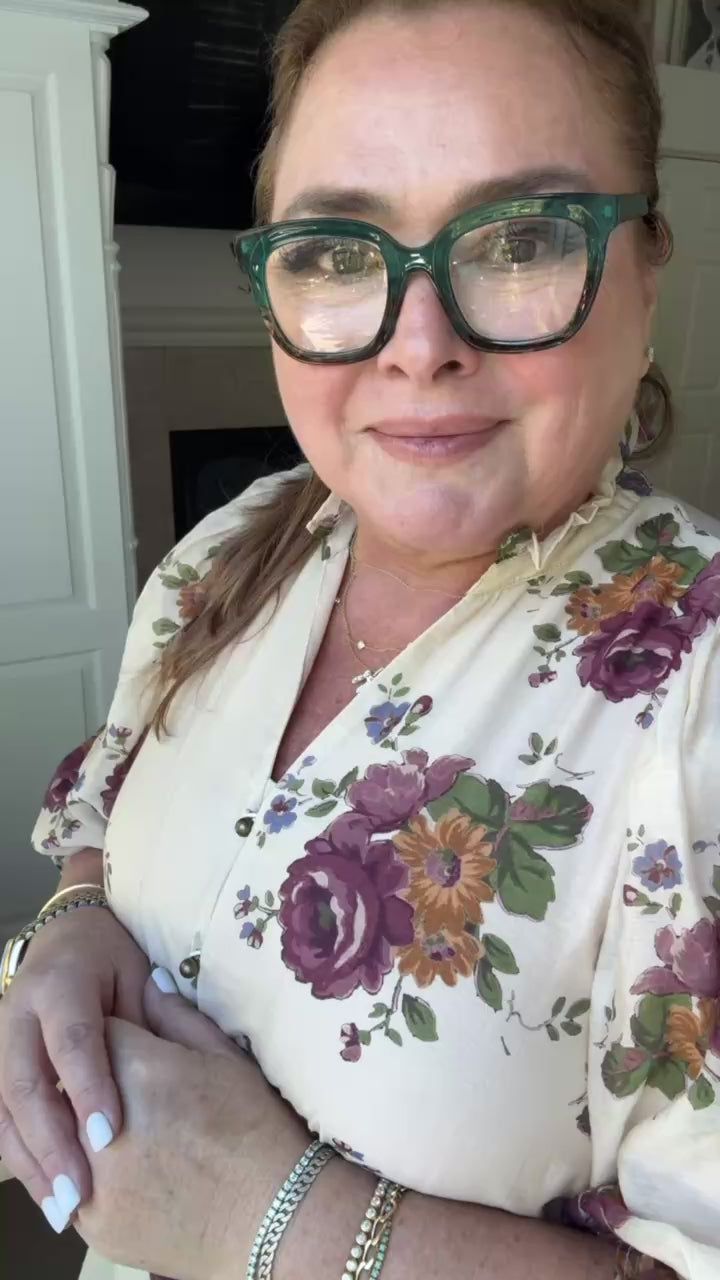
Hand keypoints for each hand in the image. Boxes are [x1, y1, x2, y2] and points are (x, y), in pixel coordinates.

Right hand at [0, 906, 149, 1229]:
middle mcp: (18, 1011)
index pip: (72, 1040)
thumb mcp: (138, 976)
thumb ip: (147, 1021)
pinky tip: (47, 1194)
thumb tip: (164, 1072)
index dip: (88, 1088)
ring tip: (64, 1208)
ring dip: (31, 1163)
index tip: (110, 1135)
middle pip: (26, 1084)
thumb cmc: (114, 959)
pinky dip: (22, 1159)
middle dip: (52, 1143)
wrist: (68, 936)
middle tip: (82, 1192)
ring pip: (3, 1109)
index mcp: (60, 983)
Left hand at [76, 973, 290, 1278]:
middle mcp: (100, 1122)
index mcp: (134, 1066)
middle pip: (71, 1084)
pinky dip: (87, 1176)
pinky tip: (125, 1172)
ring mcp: (92, 1179)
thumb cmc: (255, 1125)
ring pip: (63, 1138)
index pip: (98, 1033)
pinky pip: (71, 1188)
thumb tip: (149, 979)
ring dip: (83, 1129)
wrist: (272, 1212)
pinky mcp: (94, 1223)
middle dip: (94, 1083)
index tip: (137, 1049)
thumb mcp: (223, 1056)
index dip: (119, 1039)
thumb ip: (175, 1015)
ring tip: (130, 1135)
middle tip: (136, 1096)